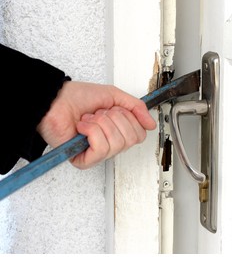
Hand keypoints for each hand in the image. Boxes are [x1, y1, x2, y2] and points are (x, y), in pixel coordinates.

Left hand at [37, 81, 156, 168]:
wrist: (55, 100)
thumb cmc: (79, 98)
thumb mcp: (114, 96)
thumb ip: (136, 107)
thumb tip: (151, 124)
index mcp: (118, 131)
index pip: (139, 135)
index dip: (129, 118)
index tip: (115, 109)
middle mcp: (110, 144)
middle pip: (131, 140)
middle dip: (115, 119)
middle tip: (100, 114)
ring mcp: (98, 154)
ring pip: (116, 143)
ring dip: (101, 123)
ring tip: (89, 119)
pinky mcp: (85, 160)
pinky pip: (101, 148)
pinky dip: (92, 131)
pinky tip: (82, 127)